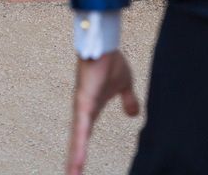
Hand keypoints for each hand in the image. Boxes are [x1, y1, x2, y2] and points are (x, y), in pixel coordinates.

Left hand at [66, 50, 138, 174]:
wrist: (106, 45)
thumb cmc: (110, 61)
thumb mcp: (124, 85)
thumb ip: (128, 100)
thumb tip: (133, 114)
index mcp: (91, 110)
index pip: (84, 136)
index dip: (80, 153)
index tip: (76, 170)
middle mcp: (83, 111)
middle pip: (77, 142)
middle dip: (74, 161)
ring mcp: (82, 107)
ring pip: (77, 138)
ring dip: (74, 157)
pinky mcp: (83, 101)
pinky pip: (81, 126)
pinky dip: (79, 143)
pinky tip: (77, 157)